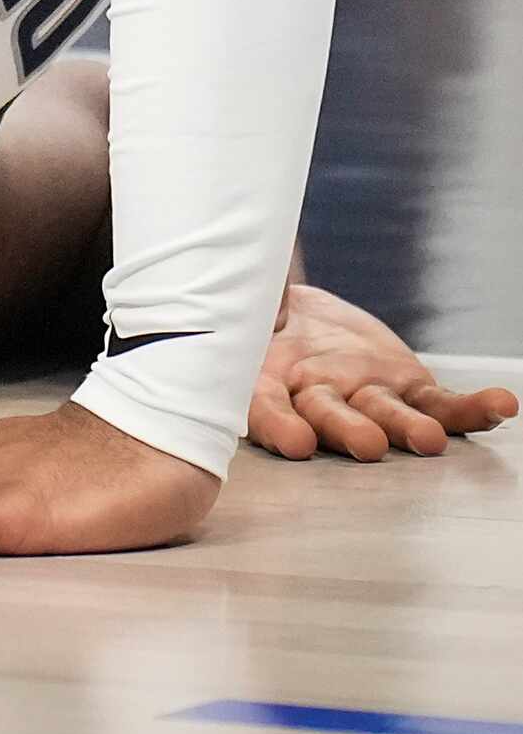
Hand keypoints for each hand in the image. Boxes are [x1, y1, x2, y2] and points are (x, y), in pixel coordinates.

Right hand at [249, 283, 516, 460]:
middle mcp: (314, 398)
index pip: (264, 408)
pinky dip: (473, 410)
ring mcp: (365, 398)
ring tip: (428, 439)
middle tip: (367, 445)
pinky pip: (442, 405)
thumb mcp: (236, 305)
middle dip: (348, 430)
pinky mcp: (408, 390)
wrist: (289, 319)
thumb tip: (246, 288)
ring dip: (407, 428)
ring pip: (385, 414)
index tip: (296, 441)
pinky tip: (502, 405)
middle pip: (329, 415)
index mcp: (260, 383)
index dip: (279, 426)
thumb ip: (245, 302)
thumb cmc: (251, 318)